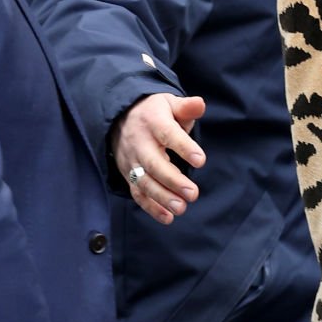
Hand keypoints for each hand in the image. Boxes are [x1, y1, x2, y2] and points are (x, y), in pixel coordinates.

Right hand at [111, 92, 205, 225]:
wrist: (121, 117)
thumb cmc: (155, 113)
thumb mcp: (169, 104)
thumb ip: (186, 108)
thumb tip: (200, 104)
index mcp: (153, 122)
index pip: (168, 135)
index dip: (183, 147)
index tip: (200, 160)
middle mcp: (139, 143)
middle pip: (154, 164)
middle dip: (172, 181)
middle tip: (193, 194)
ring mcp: (132, 161)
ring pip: (144, 182)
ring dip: (162, 198)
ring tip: (181, 208)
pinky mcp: (128, 175)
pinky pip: (138, 193)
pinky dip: (151, 207)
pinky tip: (168, 217)